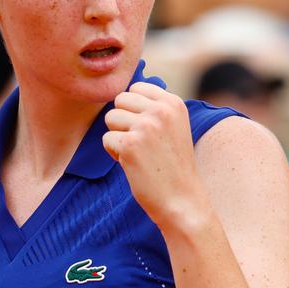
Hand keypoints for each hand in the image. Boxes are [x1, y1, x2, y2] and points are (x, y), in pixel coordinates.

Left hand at [102, 82, 210, 230]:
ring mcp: (146, 126)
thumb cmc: (172, 163)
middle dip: (123, 121)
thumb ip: (153, 106)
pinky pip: (106, 139)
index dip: (134, 110)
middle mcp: (161, 110)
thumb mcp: (172, 126)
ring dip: (118, 136)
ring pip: (110, 118)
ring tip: (137, 152)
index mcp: (173, 103)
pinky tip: (132, 164)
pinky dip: (114, 153)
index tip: (148, 129)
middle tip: (141, 143)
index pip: (136, 88)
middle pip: (120, 100)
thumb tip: (124, 91)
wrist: (181, 199)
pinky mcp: (130, 144)